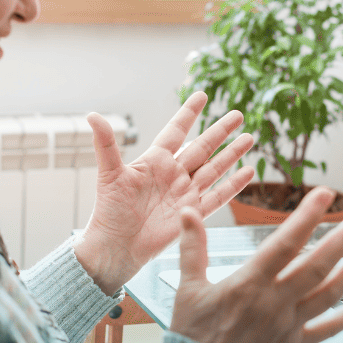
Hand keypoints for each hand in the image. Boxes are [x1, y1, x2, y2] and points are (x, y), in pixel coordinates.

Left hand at [74, 92, 254, 293]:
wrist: (116, 246)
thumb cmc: (109, 211)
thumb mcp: (109, 174)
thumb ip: (106, 144)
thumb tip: (92, 115)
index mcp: (155, 161)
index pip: (176, 131)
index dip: (188, 113)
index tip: (202, 95)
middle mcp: (173, 174)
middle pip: (202, 147)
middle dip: (220, 131)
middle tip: (238, 114)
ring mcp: (185, 193)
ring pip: (214, 168)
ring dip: (231, 154)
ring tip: (249, 137)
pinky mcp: (193, 213)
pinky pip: (218, 196)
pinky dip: (233, 185)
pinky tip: (248, 172)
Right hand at [171, 187, 342, 342]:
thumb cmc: (192, 334)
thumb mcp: (187, 287)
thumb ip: (193, 248)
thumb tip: (188, 212)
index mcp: (248, 285)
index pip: (284, 244)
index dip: (306, 218)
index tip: (324, 196)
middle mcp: (273, 303)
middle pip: (316, 266)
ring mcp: (287, 325)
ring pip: (328, 294)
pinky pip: (326, 331)